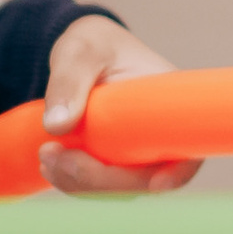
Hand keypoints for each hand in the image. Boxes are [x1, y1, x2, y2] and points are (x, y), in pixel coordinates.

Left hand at [36, 15, 203, 194]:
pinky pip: (101, 184)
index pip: (188, 147)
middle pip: (146, 178)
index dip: (178, 172)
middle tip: (51, 156)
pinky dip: (74, 181)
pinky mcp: (117, 163)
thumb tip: (57, 126)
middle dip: (99, 180)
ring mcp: (139, 152)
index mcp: (168, 103)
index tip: (154, 184)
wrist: (83, 53)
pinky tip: (49, 161)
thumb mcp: (80, 51)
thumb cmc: (91, 45)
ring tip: (45, 155)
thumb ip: (69, 81)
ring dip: (79, 183)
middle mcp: (160, 134)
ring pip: (119, 188)